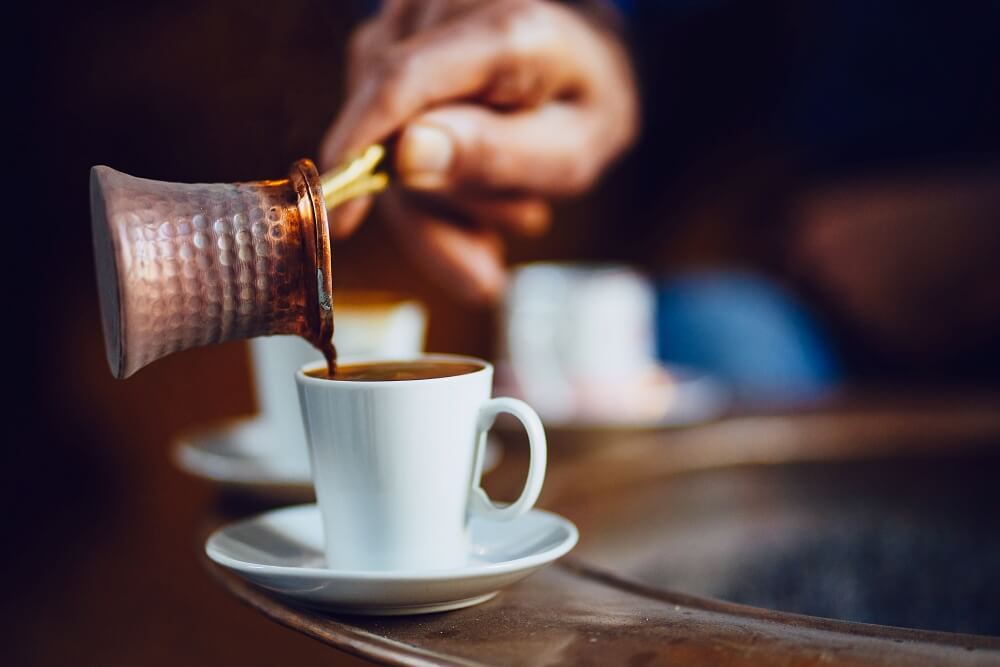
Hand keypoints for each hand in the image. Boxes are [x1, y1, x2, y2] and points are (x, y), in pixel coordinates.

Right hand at [320, 0, 637, 302]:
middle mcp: (443, 8)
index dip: (360, 152)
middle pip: (389, 126)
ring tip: (502, 218)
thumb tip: (402, 155)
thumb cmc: (585, 108)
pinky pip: (383, 129)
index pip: (402, 82)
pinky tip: (475, 202)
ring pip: (381, 137)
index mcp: (504, 30)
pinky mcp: (389, 47)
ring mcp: (408, 22)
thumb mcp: (572, 151)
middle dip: (434, 208)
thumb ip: (494, 154)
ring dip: (435, 203)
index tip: (341, 221)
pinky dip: (424, 183)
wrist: (588, 63)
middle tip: (487, 264)